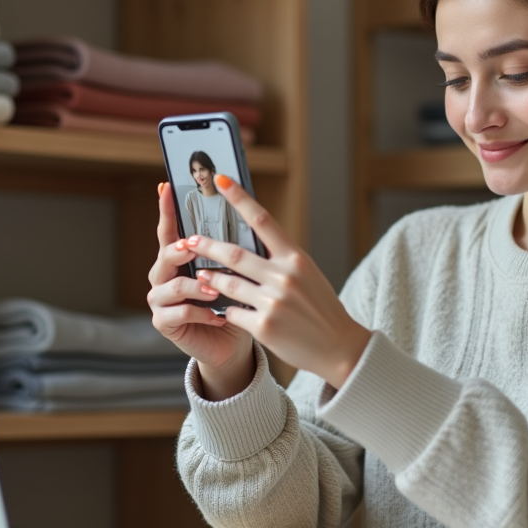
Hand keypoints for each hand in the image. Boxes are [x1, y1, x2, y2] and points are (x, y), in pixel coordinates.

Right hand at [147, 182, 254, 399]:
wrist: (235, 342)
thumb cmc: (237, 303)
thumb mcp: (239, 273)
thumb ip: (233, 250)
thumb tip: (246, 216)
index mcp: (182, 259)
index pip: (172, 230)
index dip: (167, 209)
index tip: (166, 186)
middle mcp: (165, 275)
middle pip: (165, 254)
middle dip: (179, 249)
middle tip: (192, 246)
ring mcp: (161, 300)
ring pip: (170, 285)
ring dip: (194, 285)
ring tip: (214, 289)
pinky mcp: (165, 323)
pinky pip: (178, 313)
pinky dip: (198, 312)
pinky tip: (216, 316)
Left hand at [189, 174, 371, 389]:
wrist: (339, 347)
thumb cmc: (321, 308)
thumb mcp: (307, 274)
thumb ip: (281, 259)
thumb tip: (250, 242)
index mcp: (296, 258)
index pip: (263, 220)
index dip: (240, 198)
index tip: (221, 180)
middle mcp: (285, 276)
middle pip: (234, 254)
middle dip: (206, 245)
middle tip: (188, 239)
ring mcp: (273, 302)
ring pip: (227, 284)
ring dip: (209, 278)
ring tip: (200, 273)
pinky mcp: (264, 326)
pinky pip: (232, 312)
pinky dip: (225, 309)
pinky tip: (222, 309)